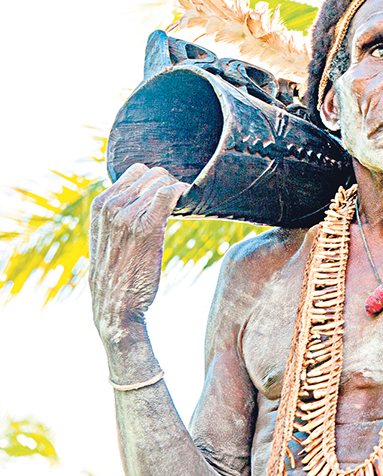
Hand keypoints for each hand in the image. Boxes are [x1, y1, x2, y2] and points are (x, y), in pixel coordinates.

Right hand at [89, 164, 188, 345]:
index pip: (136, 171)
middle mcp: (111, 207)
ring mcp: (126, 216)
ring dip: (178, 191)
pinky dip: (181, 192)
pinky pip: (167, 194)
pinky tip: (188, 199)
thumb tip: (145, 194)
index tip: (168, 193)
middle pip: (152, 174)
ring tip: (184, 208)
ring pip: (162, 182)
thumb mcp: (108, 238)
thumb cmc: (118, 272)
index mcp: (100, 205)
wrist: (116, 305)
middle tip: (180, 203)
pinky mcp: (146, 228)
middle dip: (170, 184)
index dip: (157, 179)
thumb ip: (119, 213)